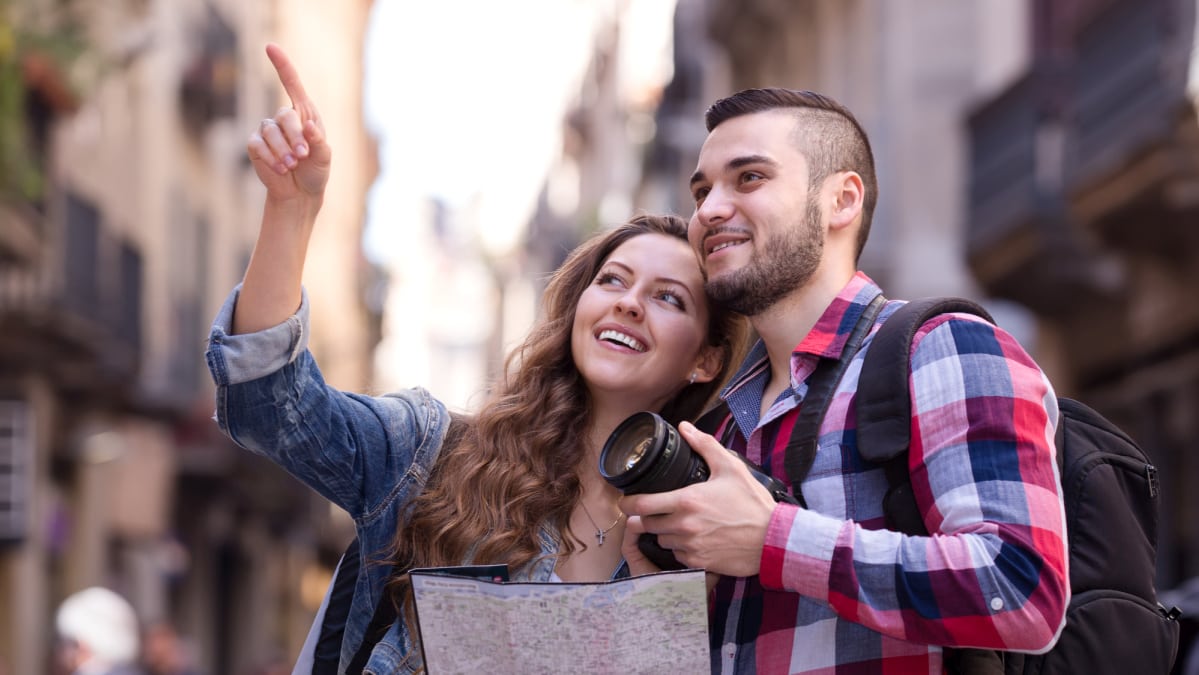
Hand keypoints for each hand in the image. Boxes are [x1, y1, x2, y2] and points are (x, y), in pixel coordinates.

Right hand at [246, 44, 330, 204]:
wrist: (300, 193)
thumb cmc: (315, 171)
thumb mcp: (324, 157)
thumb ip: (319, 141)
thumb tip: (307, 125)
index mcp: (304, 114)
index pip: (292, 84)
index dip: (282, 65)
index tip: (270, 47)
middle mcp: (284, 118)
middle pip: (285, 116)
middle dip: (295, 138)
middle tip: (303, 157)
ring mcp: (267, 130)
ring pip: (271, 132)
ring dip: (283, 151)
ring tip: (292, 166)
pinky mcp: (255, 145)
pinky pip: (258, 146)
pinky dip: (271, 159)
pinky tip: (280, 169)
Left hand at [620, 421, 776, 576]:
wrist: (773, 540)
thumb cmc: (753, 504)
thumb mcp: (731, 468)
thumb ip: (705, 445)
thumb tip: (685, 427)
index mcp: (686, 500)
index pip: (641, 505)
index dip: (628, 503)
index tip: (626, 502)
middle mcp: (683, 525)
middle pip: (647, 524)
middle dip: (648, 517)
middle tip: (656, 511)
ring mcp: (690, 546)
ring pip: (662, 540)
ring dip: (665, 533)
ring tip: (680, 524)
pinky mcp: (699, 563)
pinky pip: (678, 556)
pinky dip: (681, 549)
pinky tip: (694, 540)